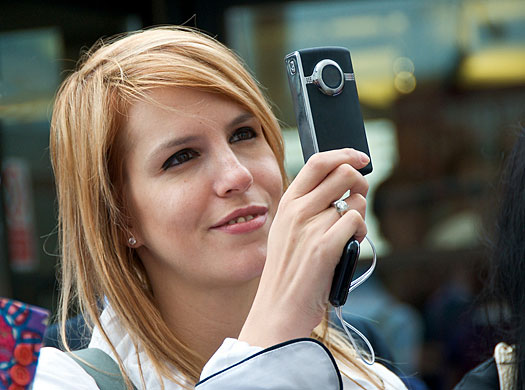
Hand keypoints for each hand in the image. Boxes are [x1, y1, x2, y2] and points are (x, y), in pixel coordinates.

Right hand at [239, 148, 368, 347]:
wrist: (279, 308)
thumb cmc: (288, 271)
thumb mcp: (287, 230)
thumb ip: (307, 205)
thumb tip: (343, 184)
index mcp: (287, 202)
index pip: (318, 162)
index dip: (344, 154)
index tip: (360, 157)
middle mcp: (297, 210)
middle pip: (343, 174)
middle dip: (360, 183)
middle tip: (359, 199)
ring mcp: (310, 228)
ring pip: (355, 201)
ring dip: (360, 216)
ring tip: (349, 234)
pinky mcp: (325, 247)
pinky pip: (356, 222)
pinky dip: (360, 232)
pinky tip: (349, 245)